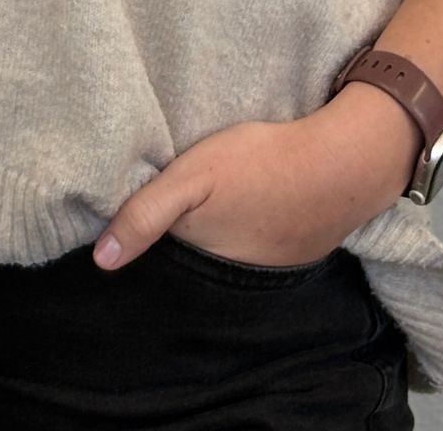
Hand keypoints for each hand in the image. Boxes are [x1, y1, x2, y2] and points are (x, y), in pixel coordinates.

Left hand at [91, 88, 419, 273]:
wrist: (342, 164)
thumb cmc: (260, 164)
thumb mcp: (193, 177)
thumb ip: (146, 213)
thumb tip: (100, 260)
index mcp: (203, 260)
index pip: (162, 269)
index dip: (144, 255)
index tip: (127, 238)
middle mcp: (232, 278)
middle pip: (192, 269)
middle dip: (178, 252)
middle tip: (169, 218)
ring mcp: (267, 269)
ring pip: (224, 262)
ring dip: (214, 243)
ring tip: (207, 213)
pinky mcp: (293, 251)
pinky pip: (256, 252)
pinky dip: (247, 236)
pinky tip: (246, 211)